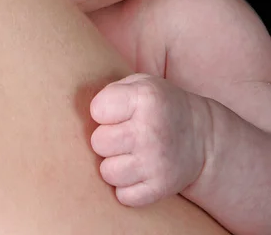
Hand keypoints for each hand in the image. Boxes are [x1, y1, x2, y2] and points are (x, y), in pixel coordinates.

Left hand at [90, 74, 207, 205]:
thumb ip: (111, 90)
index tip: (118, 111)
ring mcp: (156, 162)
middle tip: (124, 134)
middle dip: (107, 138)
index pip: (97, 109)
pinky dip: (127, 187)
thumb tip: (76, 111)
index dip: (103, 111)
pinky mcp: (160, 187)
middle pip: (98, 142)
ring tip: (130, 153)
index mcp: (146, 98)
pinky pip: (123, 195)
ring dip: (115, 164)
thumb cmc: (160, 105)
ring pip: (107, 172)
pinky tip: (138, 171)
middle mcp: (151, 130)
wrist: (202, 137)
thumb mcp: (141, 83)